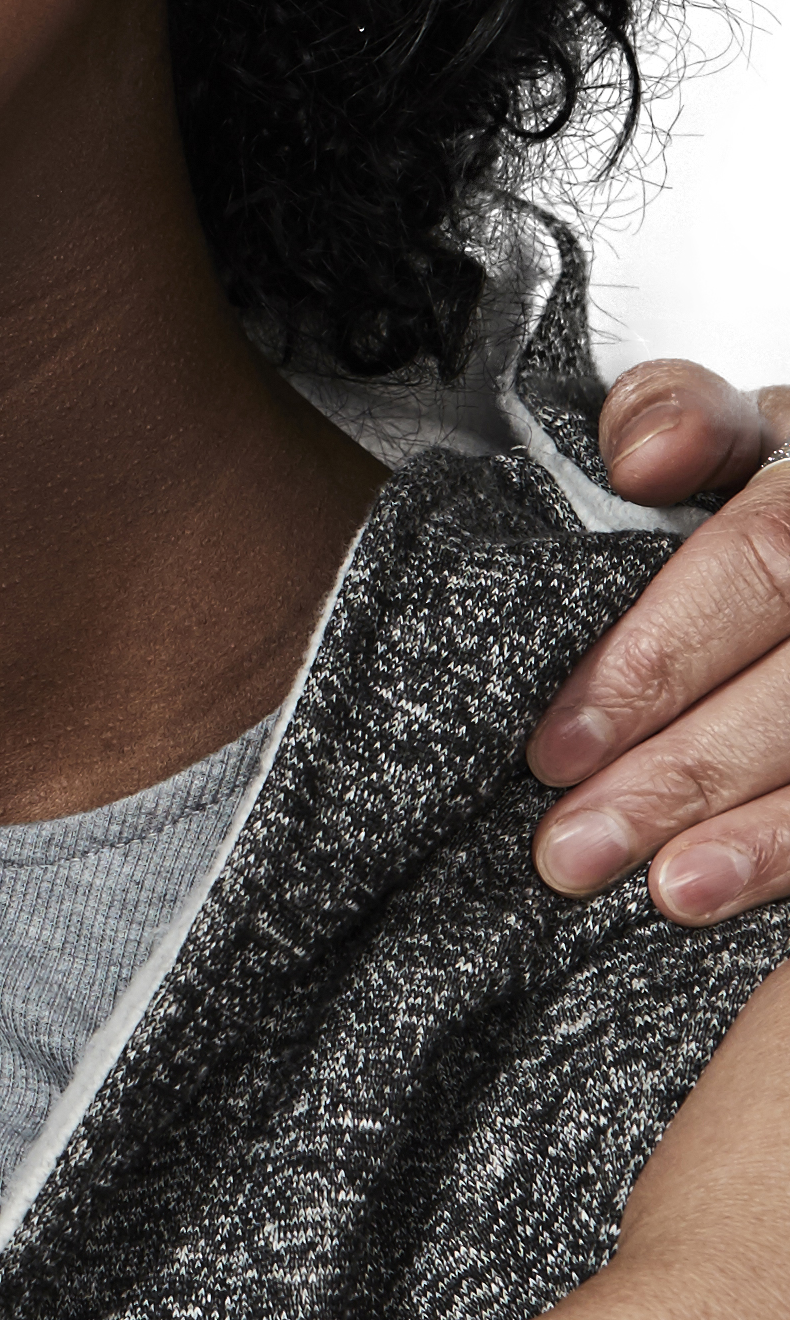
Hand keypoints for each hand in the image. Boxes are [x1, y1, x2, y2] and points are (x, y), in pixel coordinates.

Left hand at [529, 367, 789, 918]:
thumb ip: (680, 421)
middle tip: (572, 845)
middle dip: (682, 772)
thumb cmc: (788, 498)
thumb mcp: (744, 433)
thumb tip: (640, 462)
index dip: (652, 660)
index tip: (554, 744)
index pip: (755, 565)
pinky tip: (744, 898)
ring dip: (764, 836)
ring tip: (667, 889)